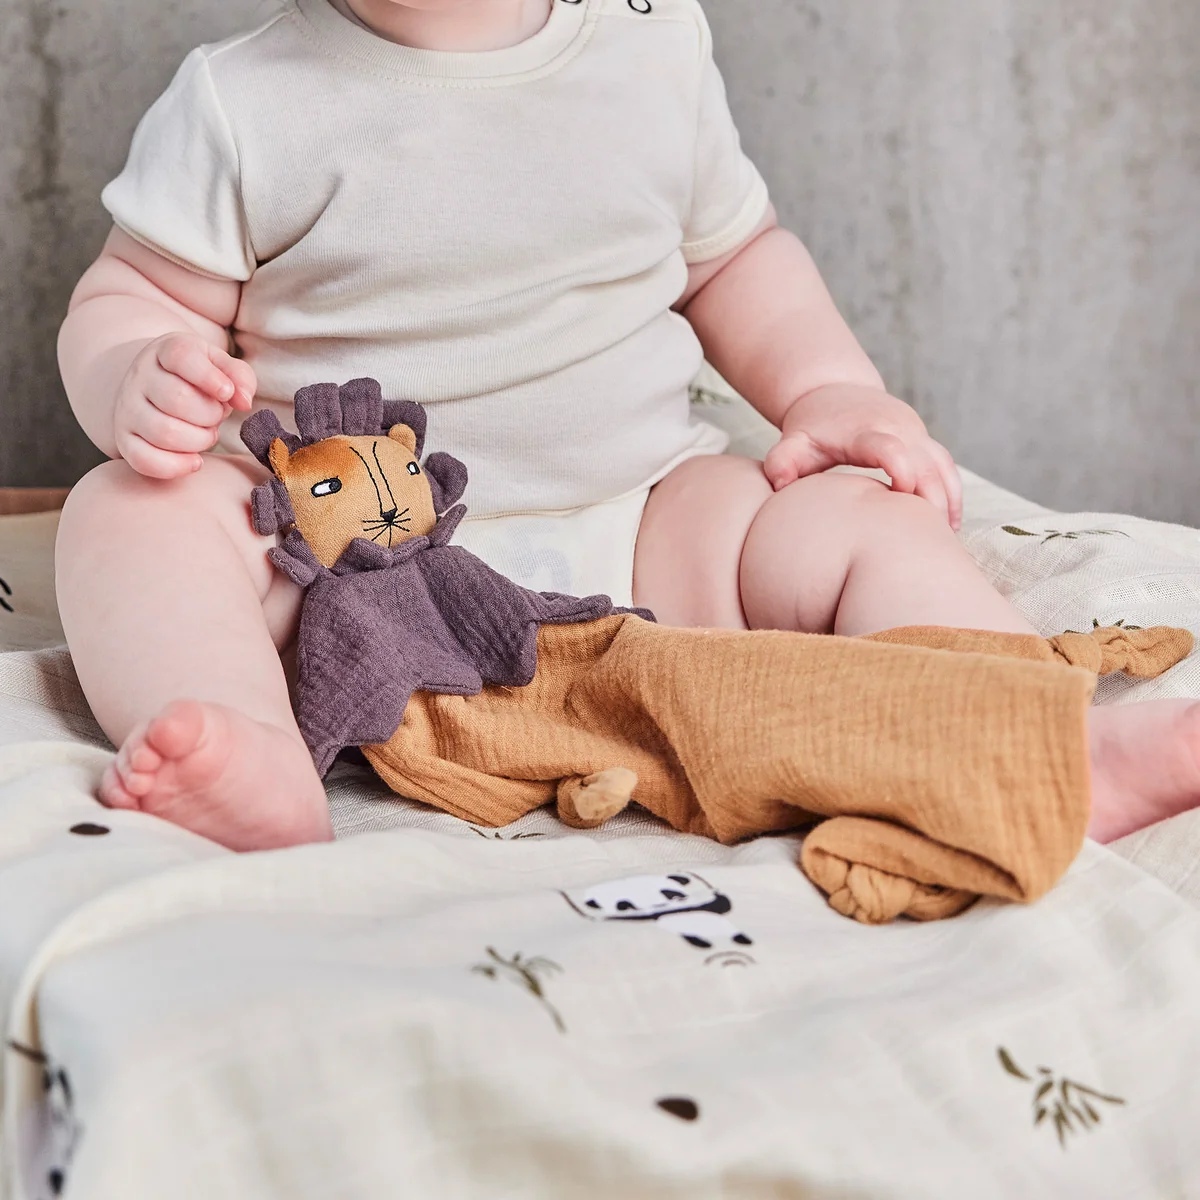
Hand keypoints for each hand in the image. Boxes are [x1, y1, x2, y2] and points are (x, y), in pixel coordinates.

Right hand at [112, 333, 255, 478]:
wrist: (154, 388)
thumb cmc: (197, 379)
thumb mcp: (220, 366)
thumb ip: (240, 377)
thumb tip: (244, 402)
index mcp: (166, 351)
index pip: (181, 356)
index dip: (209, 377)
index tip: (227, 392)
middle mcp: (140, 377)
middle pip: (177, 399)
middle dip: (210, 414)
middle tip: (216, 415)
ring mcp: (128, 409)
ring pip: (164, 432)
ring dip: (199, 440)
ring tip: (206, 433)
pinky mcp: (124, 439)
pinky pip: (144, 459)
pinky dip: (176, 466)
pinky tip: (195, 460)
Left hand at [763, 384, 962, 528]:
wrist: (834, 393)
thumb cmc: (811, 428)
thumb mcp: (793, 441)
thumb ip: (782, 461)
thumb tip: (777, 483)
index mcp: (865, 430)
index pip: (889, 447)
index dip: (900, 468)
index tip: (902, 496)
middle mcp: (898, 429)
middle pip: (926, 463)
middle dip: (931, 500)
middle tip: (929, 540)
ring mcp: (916, 434)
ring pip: (943, 467)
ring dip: (947, 501)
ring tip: (946, 539)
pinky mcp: (926, 442)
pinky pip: (947, 468)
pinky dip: (952, 495)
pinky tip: (950, 525)